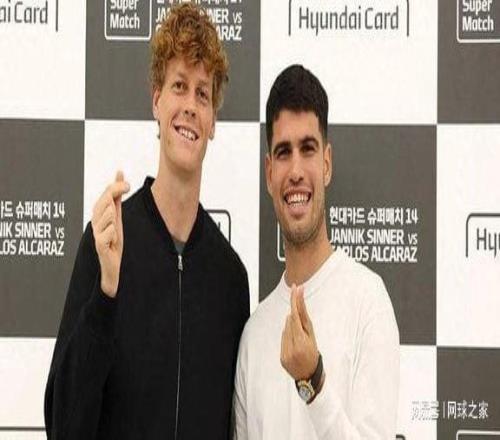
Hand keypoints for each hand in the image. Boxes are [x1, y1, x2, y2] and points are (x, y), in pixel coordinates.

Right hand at [91, 171, 129, 297]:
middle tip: (124, 198)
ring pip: (108, 215)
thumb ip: (117, 196)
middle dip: (115, 196)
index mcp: (100, 214)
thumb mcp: (118, 216)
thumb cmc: (113, 240)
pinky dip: (113, 234)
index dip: (116, 187)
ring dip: (115, 221)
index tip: (128, 184)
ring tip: (114, 231)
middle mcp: (95, 222)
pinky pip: (109, 232)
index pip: (106, 195)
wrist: (113, 264)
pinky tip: (113, 241)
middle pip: (105, 202)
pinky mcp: (99, 245)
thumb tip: (119, 174)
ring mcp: (96, 233)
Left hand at [280, 284, 318, 379]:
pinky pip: (283, 340)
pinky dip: (287, 338)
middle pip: (290, 321)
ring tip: (300, 338)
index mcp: (303, 341)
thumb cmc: (314, 354)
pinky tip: (295, 344)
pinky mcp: (282, 358)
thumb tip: (291, 312)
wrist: (309, 377)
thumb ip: (303, 324)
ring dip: (292, 328)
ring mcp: (286, 353)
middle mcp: (293, 347)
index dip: (295, 301)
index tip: (295, 288)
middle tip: (298, 307)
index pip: (296, 316)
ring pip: (285, 330)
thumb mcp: (313, 338)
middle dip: (294, 313)